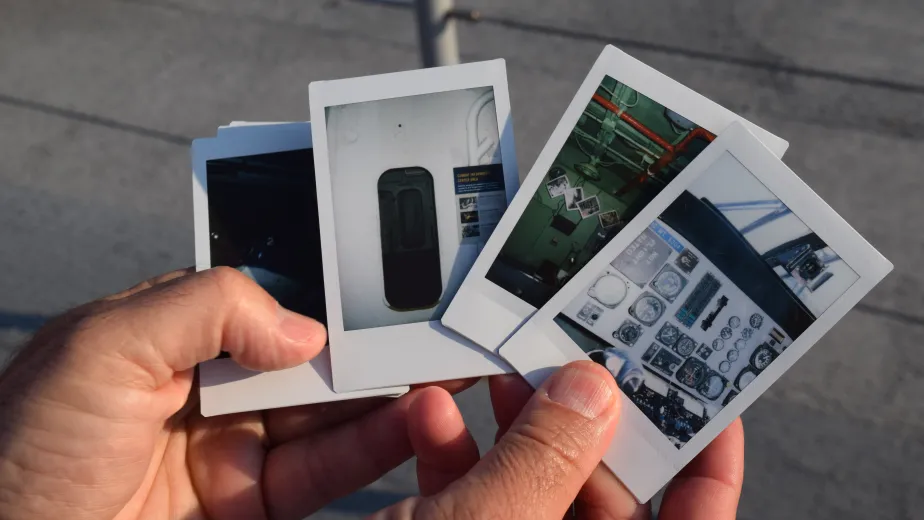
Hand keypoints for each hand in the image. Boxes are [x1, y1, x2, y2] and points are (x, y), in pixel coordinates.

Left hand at [0, 267, 472, 518]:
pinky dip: (375, 447)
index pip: (267, 299)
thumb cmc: (22, 451)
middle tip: (434, 330)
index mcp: (173, 334)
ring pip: (331, 412)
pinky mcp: (253, 502)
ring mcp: (236, 447)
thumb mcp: (102, 347)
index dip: (324, 290)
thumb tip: (302, 327)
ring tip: (442, 374)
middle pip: (311, 357)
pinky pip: (327, 470)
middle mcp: (211, 387)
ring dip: (388, 394)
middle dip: (373, 343)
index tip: (381, 282)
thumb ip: (205, 306)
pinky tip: (411, 423)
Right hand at [375, 363, 743, 518]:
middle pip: (605, 495)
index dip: (711, 470)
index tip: (709, 407)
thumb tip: (594, 395)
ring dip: (513, 429)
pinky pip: (474, 497)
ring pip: (534, 488)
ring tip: (498, 379)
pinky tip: (430, 417)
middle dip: (587, 426)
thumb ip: (547, 460)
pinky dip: (455, 454)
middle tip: (579, 367)